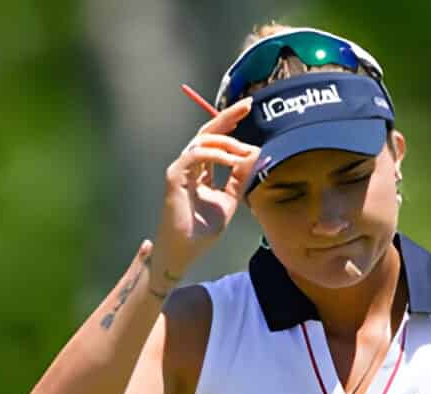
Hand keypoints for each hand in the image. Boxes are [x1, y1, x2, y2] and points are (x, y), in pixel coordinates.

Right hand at [153, 98, 257, 276]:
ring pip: (202, 140)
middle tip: (247, 106)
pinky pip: (196, 155)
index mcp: (200, 169)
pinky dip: (216, 155)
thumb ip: (240, 178)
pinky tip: (232, 161)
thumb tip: (255, 154)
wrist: (184, 251)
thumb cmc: (202, 230)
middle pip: (208, 132)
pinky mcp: (175, 176)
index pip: (215, 139)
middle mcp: (189, 165)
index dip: (231, 122)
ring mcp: (180, 169)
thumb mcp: (229, 199)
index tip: (249, 110)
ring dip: (227, 142)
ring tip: (244, 152)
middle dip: (228, 116)